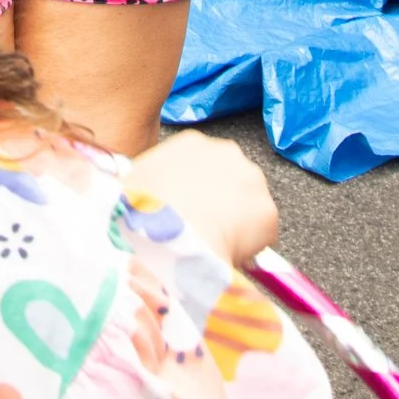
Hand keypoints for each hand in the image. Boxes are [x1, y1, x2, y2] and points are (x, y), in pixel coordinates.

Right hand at [128, 131, 278, 264]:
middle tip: (200, 228)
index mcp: (192, 142)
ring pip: (247, 205)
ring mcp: (252, 180)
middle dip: (218, 201)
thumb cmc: (143, 211)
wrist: (173, 237)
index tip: (185, 210)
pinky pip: (259, 233)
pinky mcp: (268, 212)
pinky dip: (249, 246)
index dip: (192, 190)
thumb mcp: (129, 185)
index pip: (199, 164)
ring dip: (235, 222)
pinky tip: (227, 255)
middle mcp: (227, 152)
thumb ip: (143, 183)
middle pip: (228, 179)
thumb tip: (137, 197)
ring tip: (213, 244)